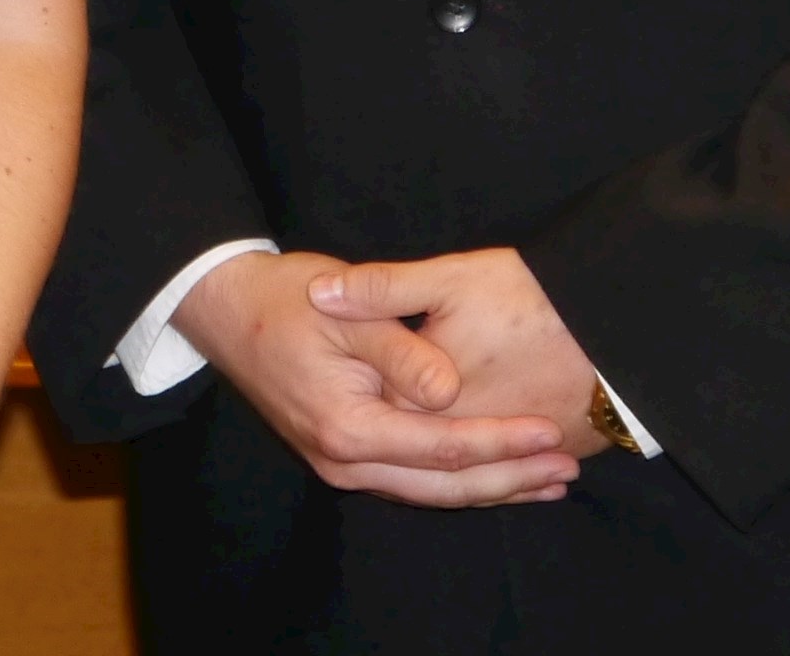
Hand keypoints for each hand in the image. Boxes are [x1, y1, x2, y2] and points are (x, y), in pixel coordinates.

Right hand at [178, 249, 577, 506]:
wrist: (225, 308)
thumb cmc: (287, 298)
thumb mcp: (346, 310)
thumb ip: (402, 353)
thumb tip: (452, 392)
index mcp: (347, 426)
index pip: (442, 445)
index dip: (501, 441)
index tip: (549, 432)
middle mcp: (343, 461)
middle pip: (442, 484)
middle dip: (509, 478)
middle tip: (564, 468)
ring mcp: (340, 464)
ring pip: (429, 491)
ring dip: (490, 487)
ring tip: (546, 480)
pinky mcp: (342, 456)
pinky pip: (410, 480)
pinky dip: (456, 479)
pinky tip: (491, 474)